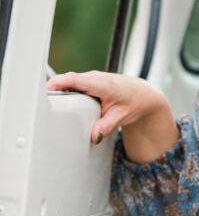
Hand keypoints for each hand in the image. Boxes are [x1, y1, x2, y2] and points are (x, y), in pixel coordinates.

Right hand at [48, 70, 175, 162]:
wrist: (144, 95)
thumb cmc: (135, 103)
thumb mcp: (121, 117)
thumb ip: (105, 127)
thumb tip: (93, 136)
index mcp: (105, 84)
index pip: (79, 80)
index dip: (62, 82)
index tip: (47, 88)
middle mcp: (99, 78)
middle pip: (71, 79)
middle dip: (55, 87)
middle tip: (37, 99)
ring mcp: (95, 78)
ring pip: (73, 81)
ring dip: (59, 88)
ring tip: (43, 100)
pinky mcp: (92, 81)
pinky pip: (75, 83)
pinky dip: (65, 88)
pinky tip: (56, 97)